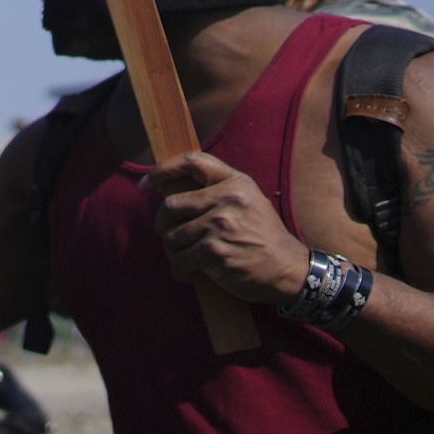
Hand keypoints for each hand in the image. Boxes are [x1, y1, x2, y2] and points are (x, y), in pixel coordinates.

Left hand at [143, 150, 312, 306]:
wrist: (287, 267)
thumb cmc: (261, 235)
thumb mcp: (247, 201)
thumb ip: (215, 190)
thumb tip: (165, 189)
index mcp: (236, 182)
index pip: (192, 162)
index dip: (163, 169)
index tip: (147, 183)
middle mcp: (228, 199)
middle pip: (171, 205)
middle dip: (164, 224)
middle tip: (171, 236)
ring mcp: (220, 225)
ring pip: (171, 236)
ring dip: (174, 251)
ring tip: (188, 256)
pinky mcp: (215, 251)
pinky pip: (179, 260)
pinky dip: (180, 269)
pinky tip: (191, 272)